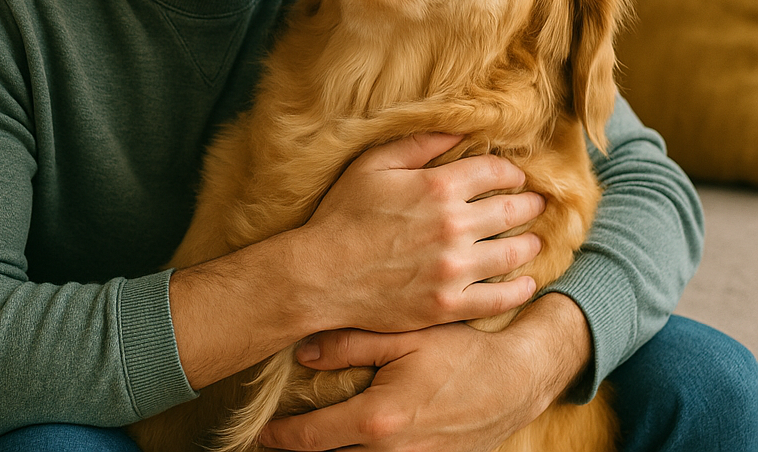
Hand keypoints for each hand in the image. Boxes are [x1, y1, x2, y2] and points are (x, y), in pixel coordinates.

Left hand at [259, 293, 591, 451]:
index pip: (313, 438)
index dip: (281, 437)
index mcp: (379, 420)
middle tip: (273, 442)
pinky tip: (353, 445)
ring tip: (307, 444)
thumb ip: (351, 343)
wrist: (516, 380)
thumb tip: (303, 351)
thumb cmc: (460, 351)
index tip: (259, 434)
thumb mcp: (404, 336)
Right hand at [297, 133, 544, 334]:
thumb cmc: (343, 213)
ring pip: (511, 254)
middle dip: (528, 204)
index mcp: (437, 187)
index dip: (510, 171)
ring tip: (534, 241)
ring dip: (529, 244)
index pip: (494, 172)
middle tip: (537, 203)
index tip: (515, 175)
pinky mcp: (448, 305)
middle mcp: (453, 226)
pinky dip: (518, 290)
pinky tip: (526, 283)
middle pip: (510, 211)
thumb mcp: (373, 164)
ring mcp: (453, 269)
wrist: (321, 273)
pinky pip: (498, 299)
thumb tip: (458, 130)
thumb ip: (419, 144)